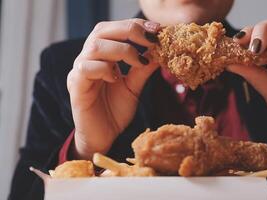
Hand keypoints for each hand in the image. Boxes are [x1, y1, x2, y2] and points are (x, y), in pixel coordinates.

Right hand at [67, 19, 159, 158]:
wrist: (102, 137)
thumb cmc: (114, 110)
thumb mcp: (134, 87)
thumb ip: (142, 69)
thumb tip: (159, 51)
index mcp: (101, 56)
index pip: (113, 29)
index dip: (134, 26)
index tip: (156, 30)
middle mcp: (88, 59)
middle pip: (101, 31)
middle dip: (128, 31)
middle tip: (150, 40)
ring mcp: (79, 71)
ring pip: (94, 47)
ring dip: (120, 50)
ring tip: (137, 62)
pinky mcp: (76, 87)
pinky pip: (85, 68)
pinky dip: (104, 69)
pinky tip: (116, 79)